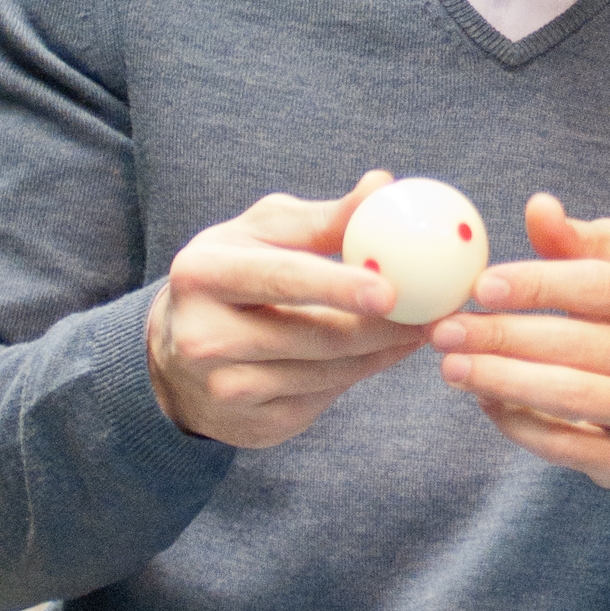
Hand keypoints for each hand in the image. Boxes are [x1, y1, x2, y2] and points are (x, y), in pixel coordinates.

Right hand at [147, 172, 426, 446]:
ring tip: (419, 327)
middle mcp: (204, 336)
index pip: (281, 279)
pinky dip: (360, 374)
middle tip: (432, 311)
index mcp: (203, 274)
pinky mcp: (252, 424)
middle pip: (313, 335)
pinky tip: (383, 352)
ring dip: (382, 351)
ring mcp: (225, 387)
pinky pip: (323, 398)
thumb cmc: (234, 273)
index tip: (390, 290)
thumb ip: (324, 217)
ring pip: (327, 372)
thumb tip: (383, 186)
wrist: (177, 354)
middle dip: (381, 326)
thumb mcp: (263, 233)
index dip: (337, 286)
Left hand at [427, 192, 609, 488]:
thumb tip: (539, 206)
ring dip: (502, 382)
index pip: (600, 286)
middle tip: (446, 331)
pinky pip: (566, 446)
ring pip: (571, 397)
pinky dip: (518, 424)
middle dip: (503, 337)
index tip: (480, 286)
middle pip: (580, 345)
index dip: (537, 284)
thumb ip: (577, 239)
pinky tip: (484, 401)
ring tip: (451, 367)